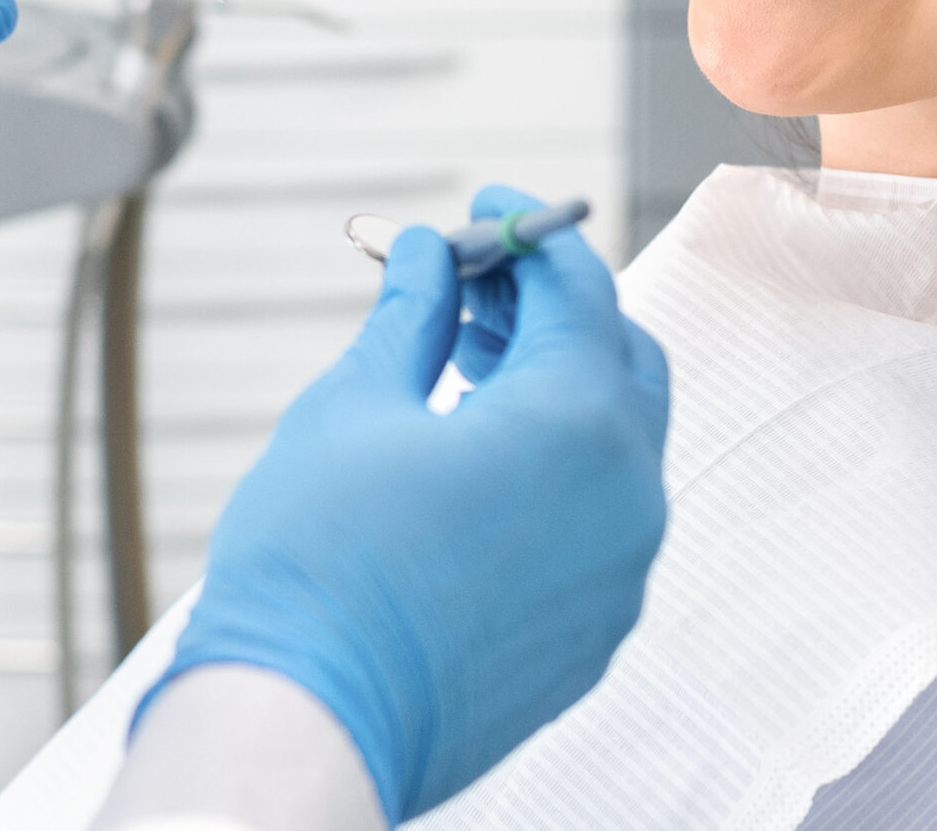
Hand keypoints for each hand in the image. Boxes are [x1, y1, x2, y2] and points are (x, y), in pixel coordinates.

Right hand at [154, 186, 669, 822]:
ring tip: (461, 357)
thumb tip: (430, 255)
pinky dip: (556, 465)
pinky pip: (598, 518)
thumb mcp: (356, 402)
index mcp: (579, 424)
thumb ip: (414, 313)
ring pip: (614, 441)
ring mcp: (620, 572)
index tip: (482, 213)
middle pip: (617, 358)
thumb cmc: (319, 569)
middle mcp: (627, 497)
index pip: (579, 288)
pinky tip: (477, 453)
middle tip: (472, 282)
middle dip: (550, 307)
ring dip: (553, 384)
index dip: (527, 233)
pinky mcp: (594, 629)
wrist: (308, 723)